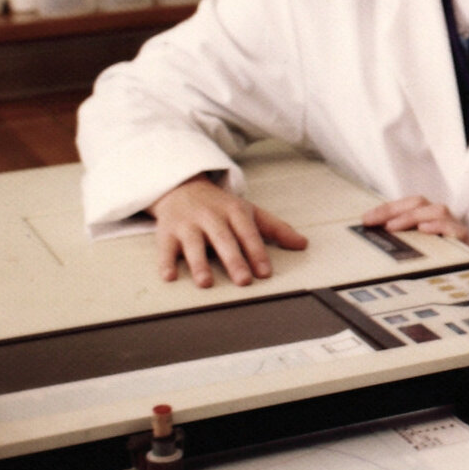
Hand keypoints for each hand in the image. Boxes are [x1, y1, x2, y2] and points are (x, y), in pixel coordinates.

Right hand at [149, 175, 308, 287]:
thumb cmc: (220, 206)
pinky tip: (169, 276)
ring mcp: (187, 224)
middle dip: (234, 260)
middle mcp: (211, 217)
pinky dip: (166, 262)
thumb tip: (303, 244)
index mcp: (234, 211)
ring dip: (199, 263)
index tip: (265, 272)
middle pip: (223, 239)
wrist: (182, 187)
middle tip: (243, 280)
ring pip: (193, 244)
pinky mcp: (167, 233)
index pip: (248, 232)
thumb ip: (276, 229)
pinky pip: (165, 249)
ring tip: (206, 282)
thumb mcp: (249, 211)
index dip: (257, 252)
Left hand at [361, 194, 468, 243]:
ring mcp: (454, 228)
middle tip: (376, 222)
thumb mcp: (416, 248)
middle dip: (394, 210)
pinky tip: (424, 230)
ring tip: (393, 227)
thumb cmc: (439, 261)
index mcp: (427, 217)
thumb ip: (401, 240)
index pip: (406, 204)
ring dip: (413, 216)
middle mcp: (441, 218)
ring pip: (437, 211)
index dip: (386, 209)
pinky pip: (455, 229)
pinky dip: (439, 226)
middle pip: (419, 203)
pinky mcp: (465, 240)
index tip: (366, 219)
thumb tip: (373, 235)